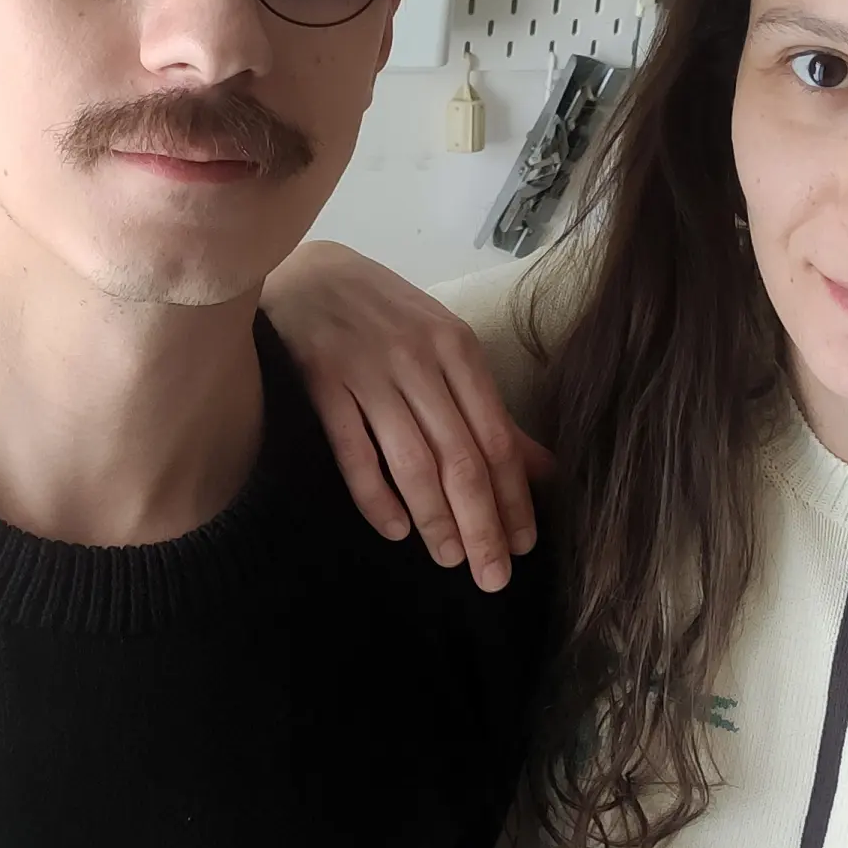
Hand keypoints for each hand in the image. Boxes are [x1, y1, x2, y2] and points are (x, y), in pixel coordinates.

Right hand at [263, 243, 552, 590]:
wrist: (304, 270)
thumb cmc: (384, 315)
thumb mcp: (444, 346)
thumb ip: (487, 408)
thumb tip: (543, 468)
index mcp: (456, 348)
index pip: (496, 439)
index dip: (513, 498)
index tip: (524, 546)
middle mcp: (417, 359)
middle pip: (460, 458)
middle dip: (481, 524)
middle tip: (493, 576)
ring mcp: (368, 370)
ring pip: (412, 461)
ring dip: (434, 518)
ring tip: (449, 560)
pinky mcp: (321, 382)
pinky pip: (353, 452)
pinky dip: (375, 496)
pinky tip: (394, 529)